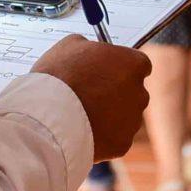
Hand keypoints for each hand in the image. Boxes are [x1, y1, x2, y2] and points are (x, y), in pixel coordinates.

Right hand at [32, 37, 154, 161]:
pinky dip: (103, 135)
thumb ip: (89, 46)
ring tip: (81, 113)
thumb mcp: (70, 45)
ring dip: (109, 114)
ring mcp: (132, 121)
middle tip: (91, 92)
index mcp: (133, 64)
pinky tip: (83, 129)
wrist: (50, 119)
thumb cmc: (60, 78)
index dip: (121, 67)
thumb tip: (89, 50)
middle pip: (133, 91)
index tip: (107, 71)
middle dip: (116, 92)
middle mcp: (140, 93)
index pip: (138, 64)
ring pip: (124, 116)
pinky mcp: (123, 144)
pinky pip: (115, 137)